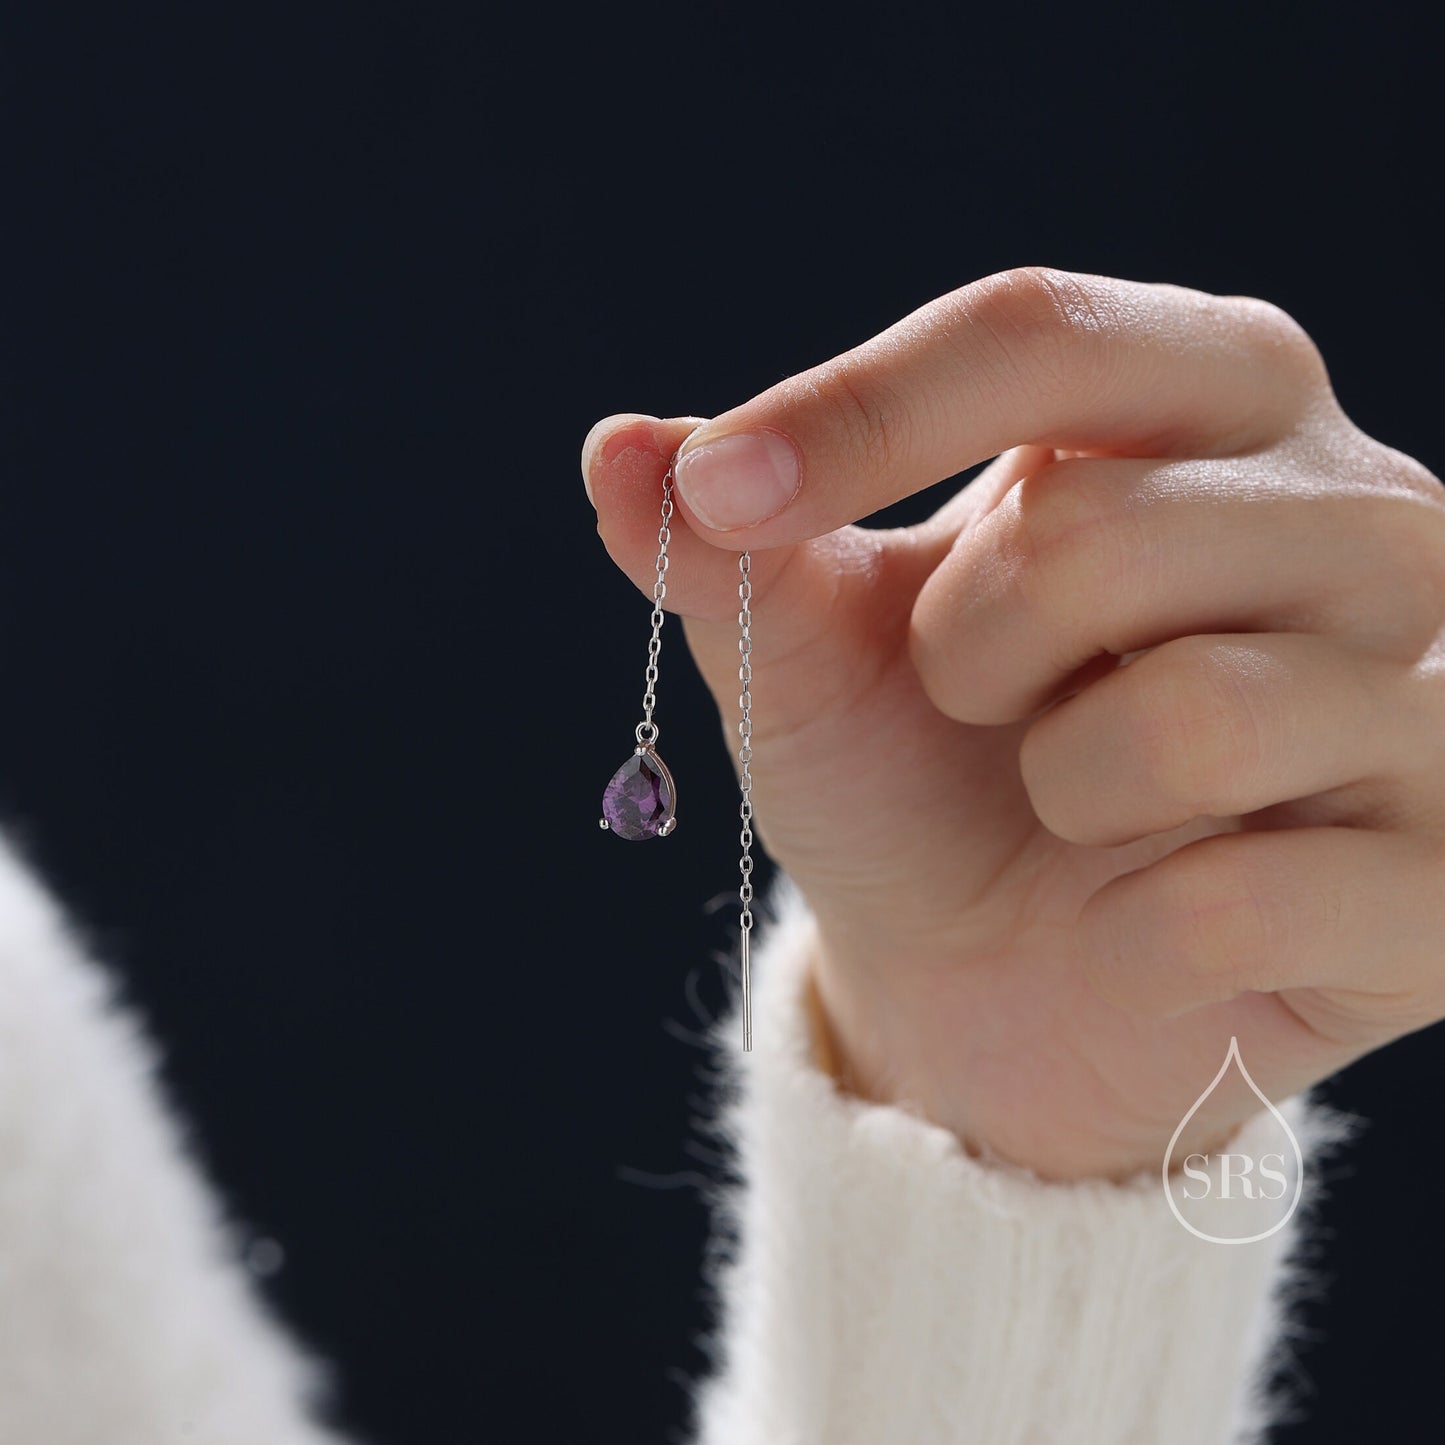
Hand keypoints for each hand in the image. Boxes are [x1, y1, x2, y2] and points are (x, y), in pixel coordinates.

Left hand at [582, 267, 1444, 1181]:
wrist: (999, 987)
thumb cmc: (918, 782)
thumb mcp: (815, 657)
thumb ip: (733, 550)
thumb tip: (620, 450)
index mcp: (1201, 409)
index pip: (1040, 334)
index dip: (858, 411)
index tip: (712, 495)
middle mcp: (1359, 515)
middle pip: (1107, 528)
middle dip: (971, 648)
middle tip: (985, 702)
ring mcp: (1430, 698)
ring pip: (1195, 712)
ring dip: (1062, 787)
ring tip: (1078, 803)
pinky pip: (1251, 897)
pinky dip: (1135, 933)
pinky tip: (1152, 926)